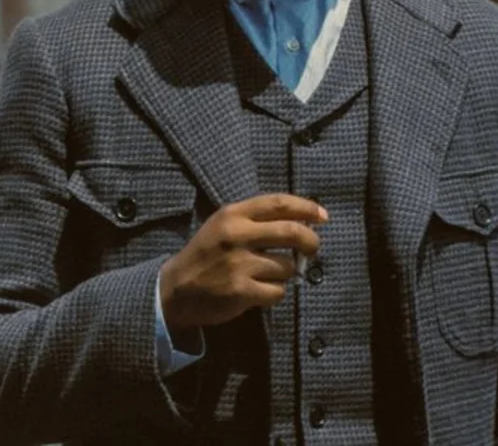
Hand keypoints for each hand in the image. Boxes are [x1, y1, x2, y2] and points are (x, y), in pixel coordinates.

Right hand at [158, 193, 326, 332]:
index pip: (278, 203)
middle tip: (313, 249)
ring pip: (287, 266)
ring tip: (264, 275)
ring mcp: (239, 263)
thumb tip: (302, 222)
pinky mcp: (241, 290)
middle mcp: (236, 235)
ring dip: (284, 273)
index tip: (322, 216)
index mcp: (232, 214)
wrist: (175, 289)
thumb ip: (255, 220)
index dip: (306, 208)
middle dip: (311, 241)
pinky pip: (278, 291)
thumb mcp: (222, 226)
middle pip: (292, 232)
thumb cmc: (205, 254)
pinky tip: (256, 292)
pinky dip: (273, 293)